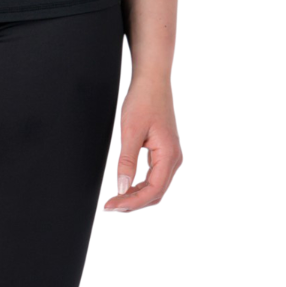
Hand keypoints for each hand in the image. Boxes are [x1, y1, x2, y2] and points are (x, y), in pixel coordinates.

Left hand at [102, 81, 181, 212]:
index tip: (111, 206)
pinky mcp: (165, 152)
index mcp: (169, 156)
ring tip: (116, 199)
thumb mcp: (131, 130)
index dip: (131, 202)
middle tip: (110, 206)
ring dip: (137, 196)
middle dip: (133, 203)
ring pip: (156, 187)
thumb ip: (127, 161)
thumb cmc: (143, 100)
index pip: (152, 191)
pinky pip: (155, 177)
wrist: (152, 80)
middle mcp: (174, 159)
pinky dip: (142, 186)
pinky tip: (127, 186)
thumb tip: (122, 188)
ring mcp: (171, 156)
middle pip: (156, 194)